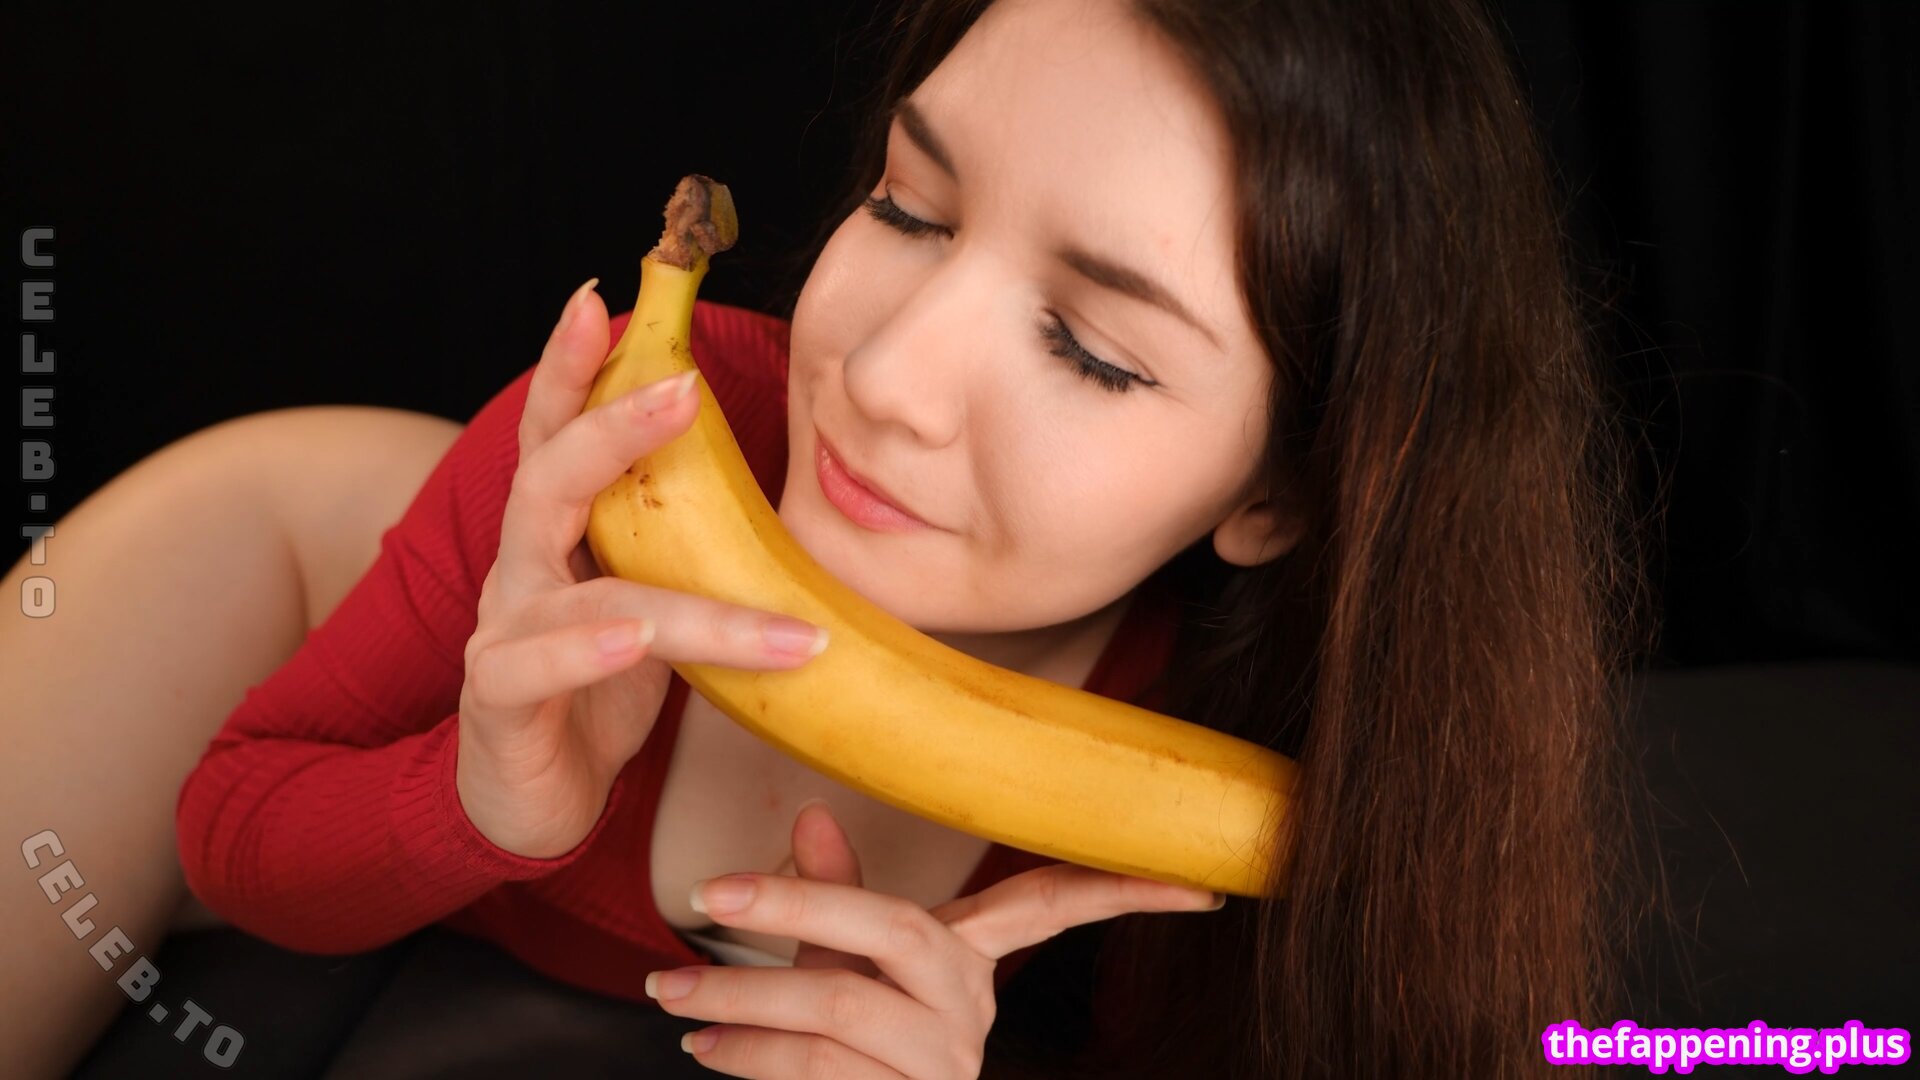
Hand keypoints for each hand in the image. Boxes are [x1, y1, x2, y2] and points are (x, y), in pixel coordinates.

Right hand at [455, 279, 830, 858]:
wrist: (530, 802)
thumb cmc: (597, 692)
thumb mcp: (650, 604)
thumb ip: (681, 547)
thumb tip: (778, 485)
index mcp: (560, 537)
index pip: (560, 434)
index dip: (573, 365)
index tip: (605, 292)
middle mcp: (523, 570)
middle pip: (549, 476)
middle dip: (612, 423)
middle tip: (683, 384)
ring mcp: (504, 634)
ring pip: (583, 592)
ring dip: (685, 601)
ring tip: (767, 609)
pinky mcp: (501, 702)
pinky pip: (537, 666)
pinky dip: (589, 648)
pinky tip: (633, 634)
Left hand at [646, 799, 1224, 1077]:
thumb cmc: (846, 1061)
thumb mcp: (843, 976)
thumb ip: (834, 901)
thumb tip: (810, 814)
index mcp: (970, 966)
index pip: (1053, 908)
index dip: (1122, 891)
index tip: (1201, 886)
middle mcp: (969, 1013)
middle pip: (900, 932)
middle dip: (800, 908)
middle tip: (711, 894)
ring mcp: (941, 1068)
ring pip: (844, 1009)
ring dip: (741, 997)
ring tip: (670, 993)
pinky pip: (824, 1074)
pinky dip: (751, 1057)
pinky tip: (707, 1048)